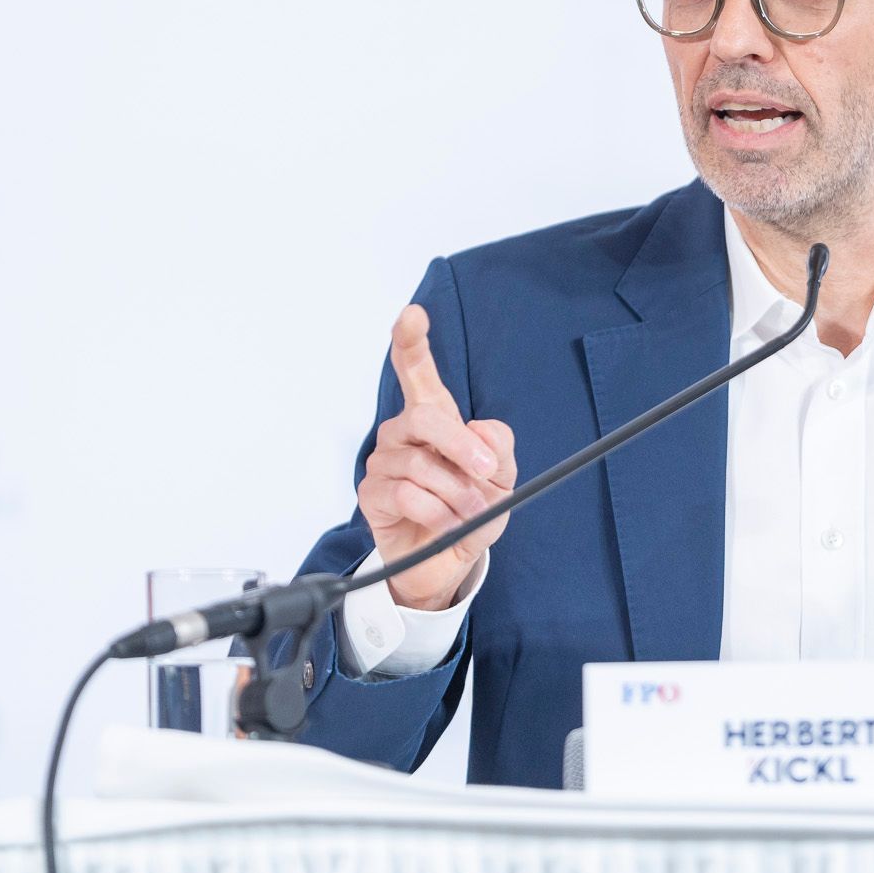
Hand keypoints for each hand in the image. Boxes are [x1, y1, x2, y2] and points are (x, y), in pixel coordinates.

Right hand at [356, 304, 516, 612]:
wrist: (450, 558)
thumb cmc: (471, 508)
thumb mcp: (502, 476)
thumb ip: (499, 448)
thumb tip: (480, 431)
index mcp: (434, 416)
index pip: (415, 369)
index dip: (411, 340)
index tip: (412, 314)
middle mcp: (402, 431)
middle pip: (425, 418)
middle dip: (462, 447)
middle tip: (489, 474)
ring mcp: (383, 461)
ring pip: (422, 467)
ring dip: (458, 495)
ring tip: (468, 512)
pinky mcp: (371, 494)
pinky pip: (408, 496)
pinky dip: (438, 514)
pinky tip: (445, 523)